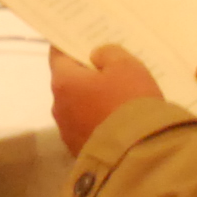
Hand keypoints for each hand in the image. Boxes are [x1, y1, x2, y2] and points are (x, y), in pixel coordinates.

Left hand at [49, 42, 166, 153]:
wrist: (138, 156)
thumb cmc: (130, 103)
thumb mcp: (126, 67)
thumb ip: (108, 54)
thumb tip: (96, 57)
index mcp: (63, 82)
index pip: (58, 55)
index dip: (71, 45)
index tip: (82, 40)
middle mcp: (59, 107)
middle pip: (69, 83)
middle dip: (86, 76)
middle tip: (108, 69)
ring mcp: (68, 133)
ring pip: (78, 108)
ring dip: (93, 102)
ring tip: (119, 99)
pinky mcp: (80, 152)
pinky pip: (89, 129)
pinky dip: (100, 122)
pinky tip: (119, 122)